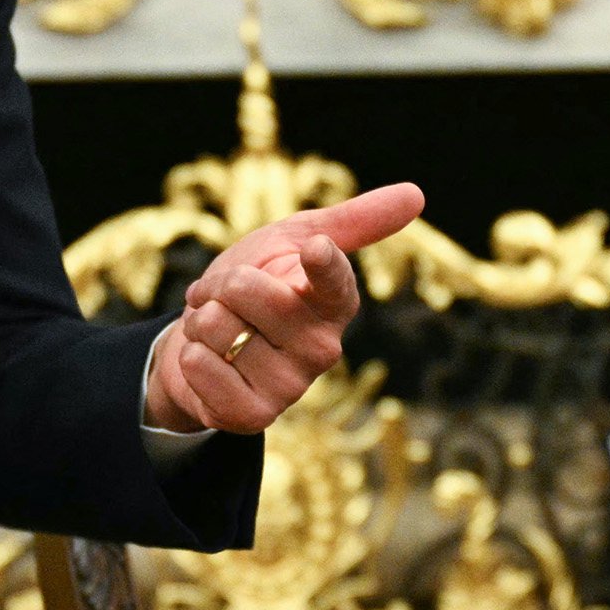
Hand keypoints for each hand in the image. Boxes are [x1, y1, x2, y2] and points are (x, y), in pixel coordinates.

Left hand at [146, 182, 424, 434]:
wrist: (202, 340)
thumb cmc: (255, 282)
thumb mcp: (294, 238)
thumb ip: (353, 221)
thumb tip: (417, 193)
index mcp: (334, 304)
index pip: (335, 283)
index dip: (322, 265)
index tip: (314, 249)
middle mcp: (322, 348)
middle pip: (246, 288)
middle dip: (221, 284)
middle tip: (230, 299)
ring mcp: (290, 386)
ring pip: (216, 327)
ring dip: (202, 323)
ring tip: (221, 333)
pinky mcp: (255, 416)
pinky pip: (202, 367)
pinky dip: (192, 357)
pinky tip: (210, 363)